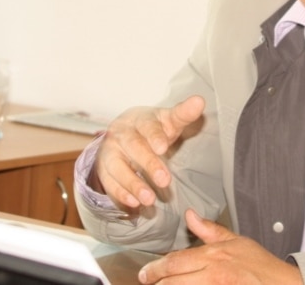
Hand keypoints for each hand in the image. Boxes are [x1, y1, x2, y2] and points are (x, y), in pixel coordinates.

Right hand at [90, 96, 204, 208]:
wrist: (125, 133)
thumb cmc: (152, 128)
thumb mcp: (168, 120)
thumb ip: (184, 113)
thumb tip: (199, 101)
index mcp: (141, 119)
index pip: (148, 126)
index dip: (155, 136)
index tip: (163, 148)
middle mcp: (122, 133)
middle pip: (133, 146)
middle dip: (148, 164)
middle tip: (164, 180)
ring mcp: (110, 151)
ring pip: (117, 166)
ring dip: (133, 184)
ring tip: (149, 199)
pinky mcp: (104, 169)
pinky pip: (109, 182)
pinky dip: (120, 193)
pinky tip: (134, 203)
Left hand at [138, 209, 302, 283]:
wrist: (284, 284)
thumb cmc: (262, 266)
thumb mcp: (236, 242)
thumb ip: (210, 230)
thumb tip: (191, 215)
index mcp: (214, 256)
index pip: (175, 262)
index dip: (155, 270)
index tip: (145, 274)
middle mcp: (213, 275)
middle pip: (173, 281)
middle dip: (157, 283)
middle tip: (148, 282)